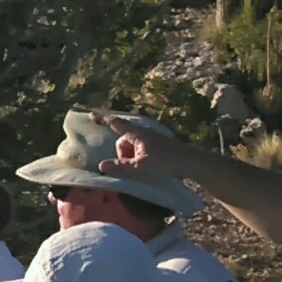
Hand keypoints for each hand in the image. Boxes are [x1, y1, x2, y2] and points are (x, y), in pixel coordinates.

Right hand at [83, 108, 209, 183]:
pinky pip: (138, 148)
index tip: (91, 114)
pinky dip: (137, 156)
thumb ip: (121, 166)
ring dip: (130, 157)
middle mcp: (142, 132)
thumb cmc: (166, 162)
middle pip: (122, 141)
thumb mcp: (141, 166)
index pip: (116, 124)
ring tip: (142, 167)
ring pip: (130, 146)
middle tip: (133, 165)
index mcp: (137, 134)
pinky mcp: (155, 144)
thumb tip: (101, 166)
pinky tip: (146, 165)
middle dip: (123, 153)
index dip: (103, 120)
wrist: (191, 161)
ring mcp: (149, 137)